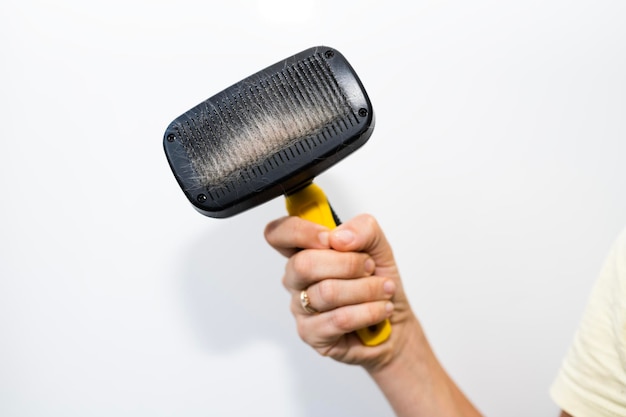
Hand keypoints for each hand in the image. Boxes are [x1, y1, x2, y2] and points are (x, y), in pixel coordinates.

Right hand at [264, 213, 415, 370]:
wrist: (397, 326)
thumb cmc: (379, 286)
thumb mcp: (380, 248)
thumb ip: (363, 230)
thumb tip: (339, 237)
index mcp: (306, 250)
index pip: (279, 233)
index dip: (300, 231)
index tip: (329, 238)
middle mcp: (297, 279)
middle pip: (303, 264)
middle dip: (347, 263)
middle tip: (370, 267)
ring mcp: (301, 308)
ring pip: (327, 292)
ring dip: (366, 289)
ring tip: (383, 290)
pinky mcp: (311, 334)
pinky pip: (339, 319)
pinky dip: (369, 311)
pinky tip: (381, 309)